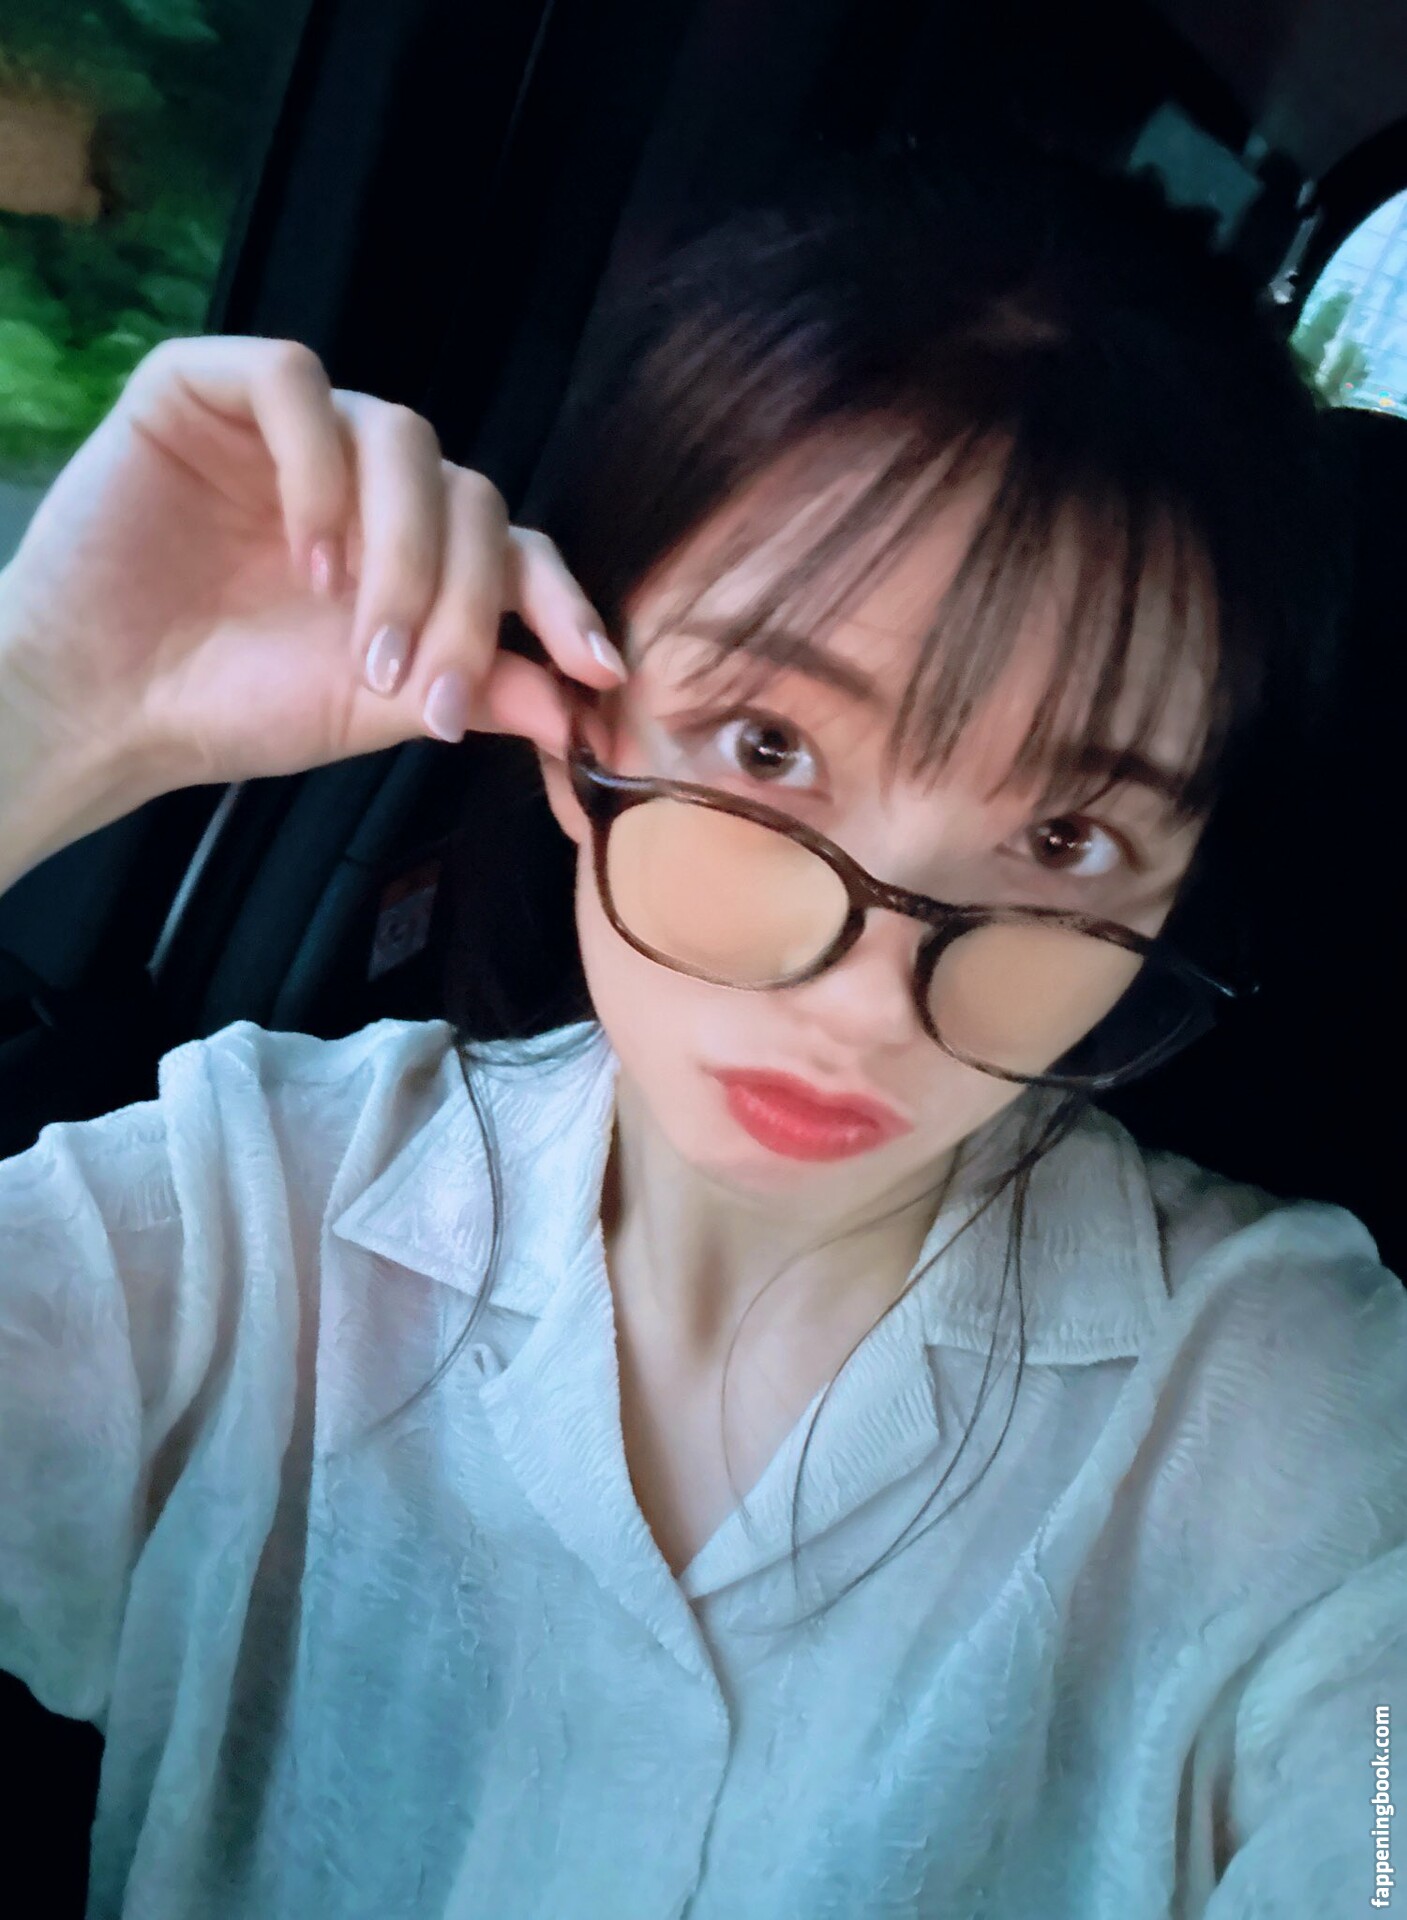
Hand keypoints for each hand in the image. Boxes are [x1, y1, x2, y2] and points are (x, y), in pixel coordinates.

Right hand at [0, 333, 625, 805]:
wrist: (104, 702)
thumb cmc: (231, 703)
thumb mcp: (374, 709)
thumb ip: (475, 690)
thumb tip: (584, 713)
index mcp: (414, 550)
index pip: (513, 549)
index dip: (563, 602)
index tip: (599, 668)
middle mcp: (367, 482)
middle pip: (469, 495)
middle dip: (459, 596)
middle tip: (416, 680)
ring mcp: (296, 431)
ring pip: (402, 436)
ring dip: (397, 542)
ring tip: (348, 622)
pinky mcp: (209, 386)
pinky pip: (295, 382)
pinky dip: (316, 469)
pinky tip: (303, 553)